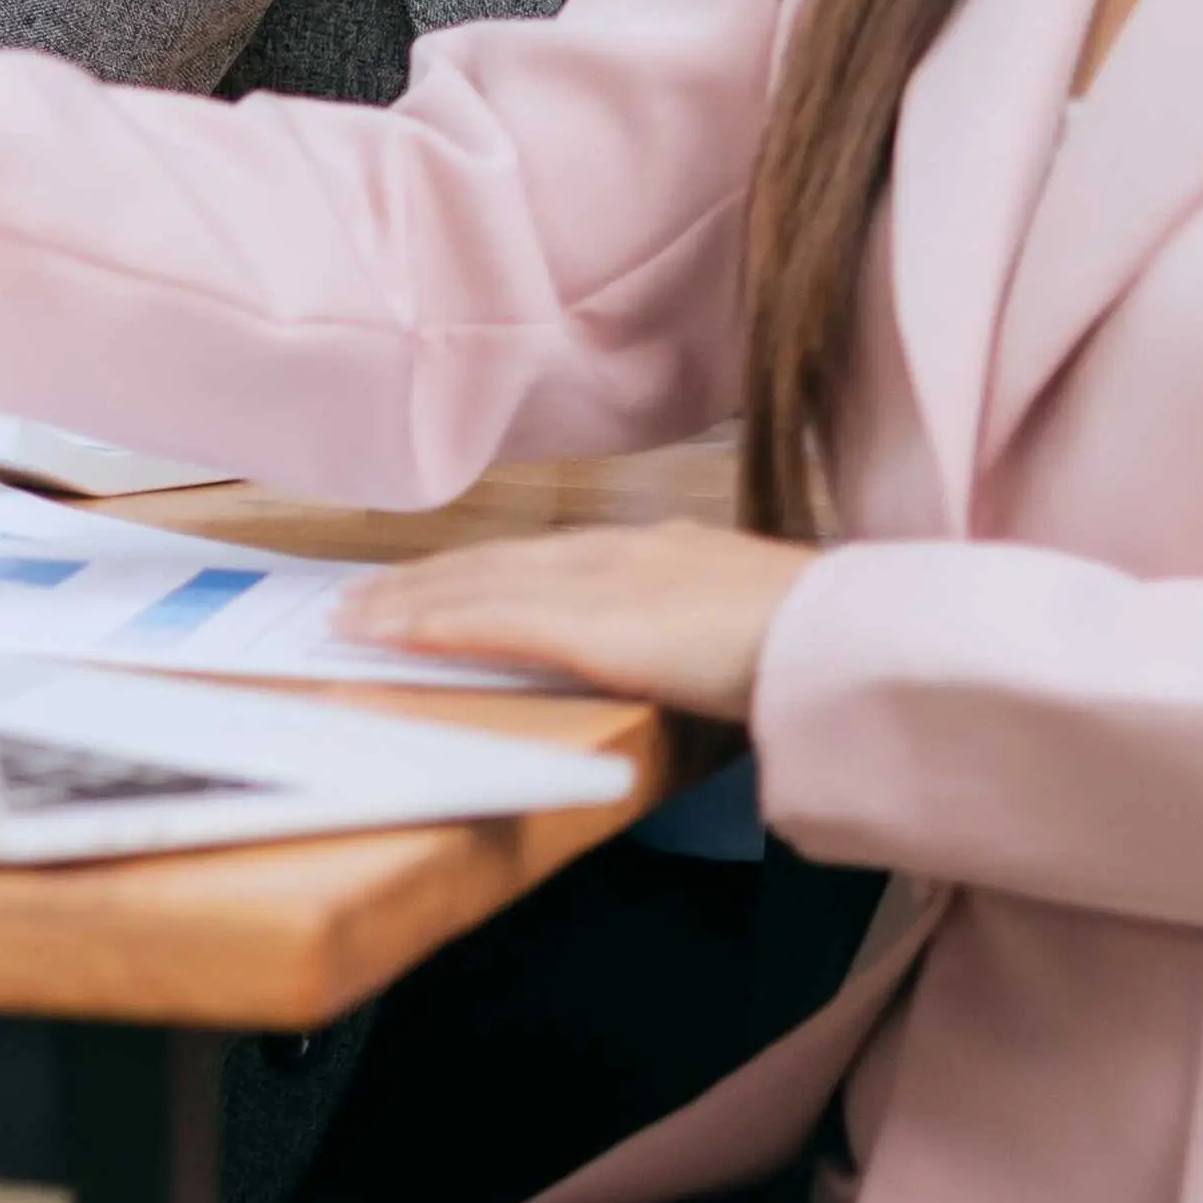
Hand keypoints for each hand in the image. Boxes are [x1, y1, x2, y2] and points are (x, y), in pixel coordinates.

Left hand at [341, 518, 811, 718]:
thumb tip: (683, 651)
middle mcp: (619, 553)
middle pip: (497, 562)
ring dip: (410, 602)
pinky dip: (436, 625)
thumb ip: (700, 630)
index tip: (432, 579)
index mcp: (659, 551)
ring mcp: (603, 584)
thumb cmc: (820, 644)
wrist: (850, 639)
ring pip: (479, 586)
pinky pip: (492, 621)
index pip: (544, 557)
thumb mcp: (747, 623)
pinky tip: (391, 635)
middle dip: (425, 580)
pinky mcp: (590, 627)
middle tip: (360, 597)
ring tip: (353, 618)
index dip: (480, 568)